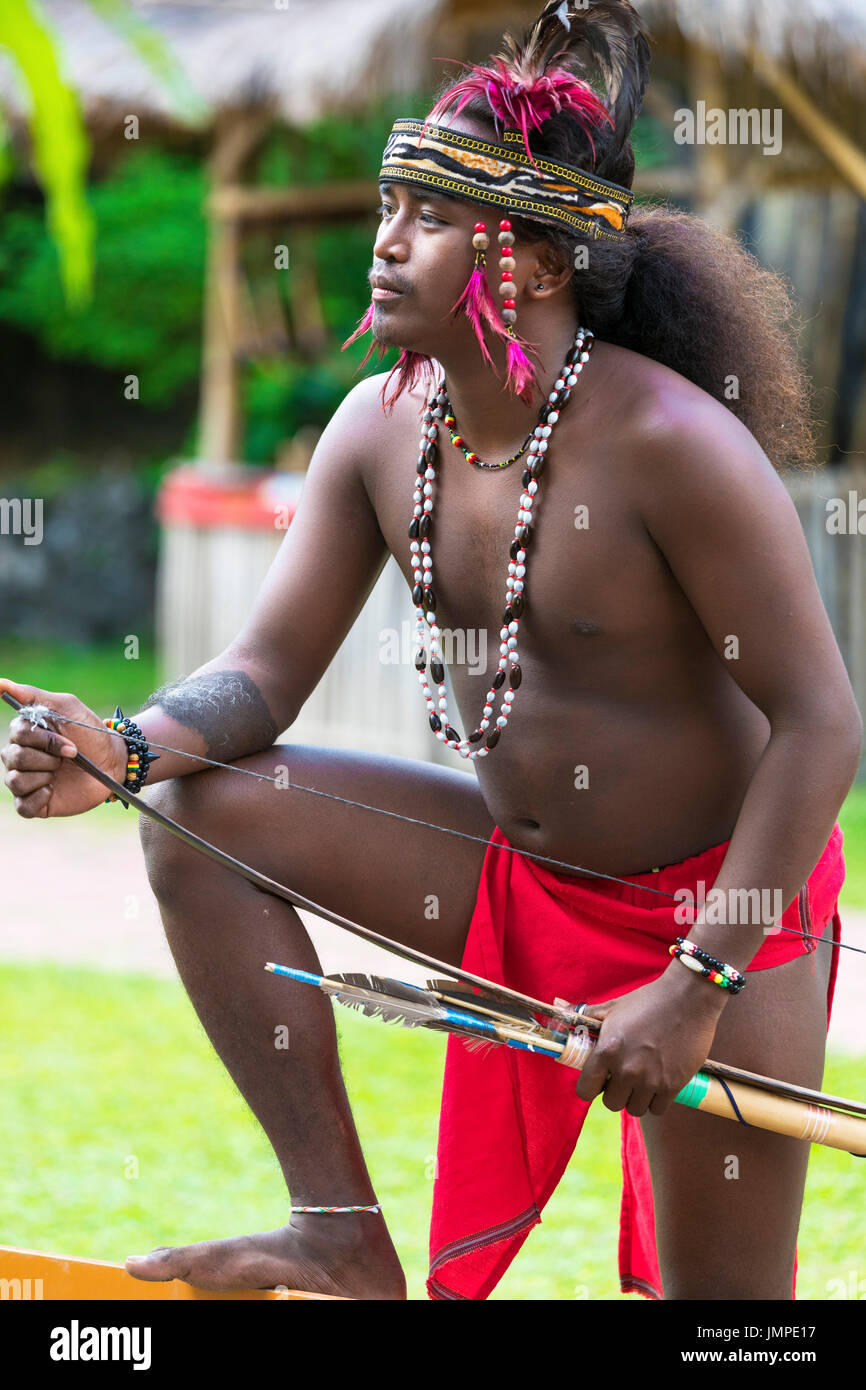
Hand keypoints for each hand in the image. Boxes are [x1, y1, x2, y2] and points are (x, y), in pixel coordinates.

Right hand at [0, 679, 126, 818]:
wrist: (113, 763)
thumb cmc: (90, 733)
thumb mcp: (66, 707)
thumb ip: (31, 695)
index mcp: (24, 734)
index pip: (17, 735)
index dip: (45, 741)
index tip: (70, 744)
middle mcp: (20, 757)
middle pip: (13, 757)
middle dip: (47, 758)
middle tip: (69, 757)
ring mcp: (27, 781)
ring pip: (14, 781)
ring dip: (43, 776)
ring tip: (60, 773)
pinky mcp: (35, 804)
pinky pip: (22, 806)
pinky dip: (39, 798)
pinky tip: (53, 790)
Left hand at [574, 969, 725, 1117]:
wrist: (688, 997)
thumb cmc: (648, 1000)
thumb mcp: (613, 1007)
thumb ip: (586, 1015)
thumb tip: (559, 1007)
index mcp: (607, 1050)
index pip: (585, 1090)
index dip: (591, 1086)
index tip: (600, 1078)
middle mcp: (626, 1069)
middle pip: (611, 1104)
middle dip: (615, 1092)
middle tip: (624, 1077)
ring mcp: (651, 1079)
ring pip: (635, 1109)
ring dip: (636, 1098)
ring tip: (642, 1080)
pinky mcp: (673, 1085)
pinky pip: (657, 1109)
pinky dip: (656, 1100)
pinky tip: (658, 1083)